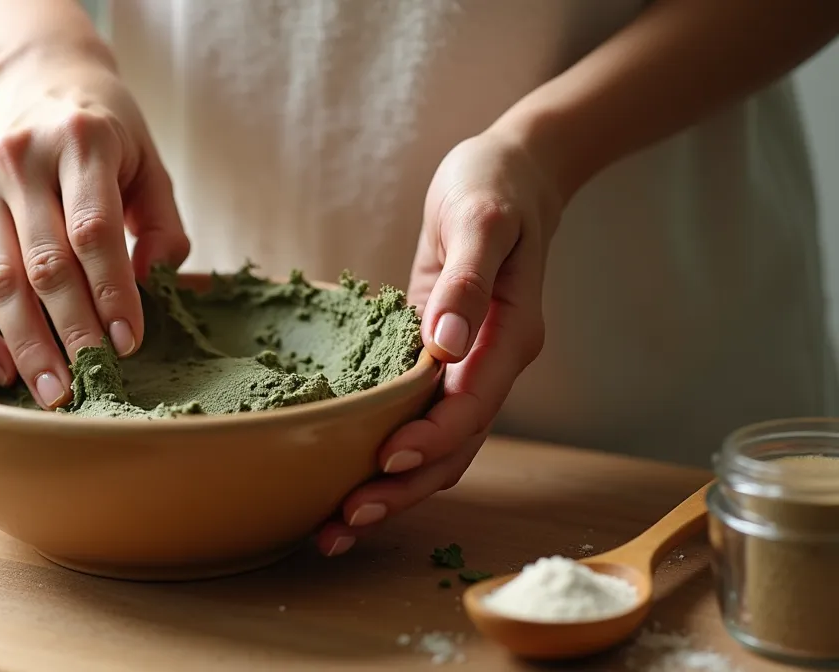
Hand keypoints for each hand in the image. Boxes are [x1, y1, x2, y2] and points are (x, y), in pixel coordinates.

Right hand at [0, 51, 189, 408]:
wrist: (30, 75)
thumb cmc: (102, 129)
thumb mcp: (147, 159)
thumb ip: (163, 223)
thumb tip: (153, 284)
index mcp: (81, 141)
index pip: (94, 231)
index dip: (111, 292)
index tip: (129, 343)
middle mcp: (21, 160)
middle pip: (44, 263)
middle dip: (70, 332)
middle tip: (91, 384)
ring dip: (24, 343)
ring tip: (51, 391)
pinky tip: (2, 366)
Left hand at [316, 129, 562, 555]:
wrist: (511, 172)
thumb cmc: (494, 187)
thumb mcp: (481, 221)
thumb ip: (468, 283)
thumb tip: (447, 344)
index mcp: (510, 340)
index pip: (471, 409)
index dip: (430, 441)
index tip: (386, 461)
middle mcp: (489, 367)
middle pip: (451, 450)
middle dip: (400, 490)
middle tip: (341, 523)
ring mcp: (464, 369)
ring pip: (432, 448)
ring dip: (387, 489)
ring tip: (331, 527)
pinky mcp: (434, 361)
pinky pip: (412, 418)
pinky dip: (380, 451)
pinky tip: (338, 474)